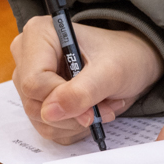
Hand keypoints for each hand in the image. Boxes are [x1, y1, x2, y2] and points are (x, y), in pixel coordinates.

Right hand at [11, 17, 163, 143]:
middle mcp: (28, 56)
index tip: (92, 108)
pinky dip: (75, 127)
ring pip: (41, 120)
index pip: (33, 82)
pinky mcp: (38, 101)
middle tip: (104, 107)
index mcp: (39, 34)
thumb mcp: (111, 71)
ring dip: (77, 122)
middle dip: (74, 113)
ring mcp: (29, 81)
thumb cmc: (125, 56)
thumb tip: (49, 112)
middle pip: (34, 103)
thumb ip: (82, 91)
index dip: (62, 101)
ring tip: (102, 105)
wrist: (135, 63)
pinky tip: (91, 110)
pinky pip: (49, 128)